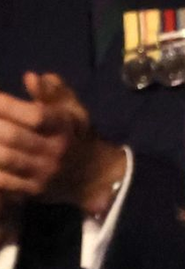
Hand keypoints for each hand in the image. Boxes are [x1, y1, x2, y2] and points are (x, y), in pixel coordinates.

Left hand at [0, 73, 125, 214]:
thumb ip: (53, 91)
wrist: (93, 176)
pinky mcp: (35, 190)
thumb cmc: (74, 134)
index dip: (8, 105)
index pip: (35, 116)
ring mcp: (44, 173)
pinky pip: (5, 181)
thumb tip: (31, 78)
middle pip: (13, 136)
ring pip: (5, 157)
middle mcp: (55, 152)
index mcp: (64, 129)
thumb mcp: (72, 109)